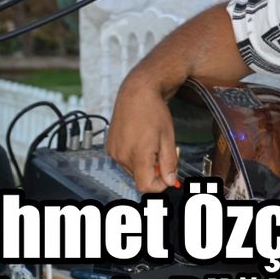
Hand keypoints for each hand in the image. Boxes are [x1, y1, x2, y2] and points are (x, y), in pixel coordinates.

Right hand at [106, 77, 177, 192]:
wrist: (136, 92)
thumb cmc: (153, 111)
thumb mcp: (168, 137)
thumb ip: (169, 163)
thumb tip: (170, 181)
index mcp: (138, 154)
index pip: (146, 186)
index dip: (159, 185)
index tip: (167, 175)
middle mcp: (122, 155)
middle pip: (139, 178)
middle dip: (152, 171)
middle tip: (161, 152)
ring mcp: (113, 151)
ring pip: (131, 170)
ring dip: (142, 163)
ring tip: (149, 142)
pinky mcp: (109, 146)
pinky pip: (123, 160)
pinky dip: (132, 156)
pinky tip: (138, 139)